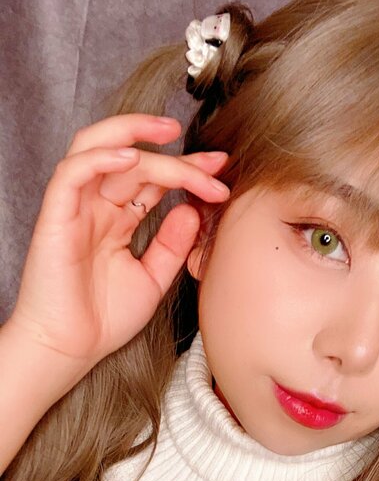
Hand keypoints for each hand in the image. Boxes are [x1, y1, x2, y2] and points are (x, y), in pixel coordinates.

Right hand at [6, 113, 229, 375]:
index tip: (221, 170)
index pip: (153, 180)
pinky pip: (72, 172)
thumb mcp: (153, 279)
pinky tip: (131, 159)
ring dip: (132, 131)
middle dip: (177, 157)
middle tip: (214, 163)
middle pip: (136, 162)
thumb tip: (192, 209)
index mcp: (117, 220)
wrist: (68, 349)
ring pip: (98, 148)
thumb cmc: (102, 319)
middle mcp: (96, 207)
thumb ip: (172, 245)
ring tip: (170, 131)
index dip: (188, 170)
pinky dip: (100, 158)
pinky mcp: (55, 215)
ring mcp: (75, 207)